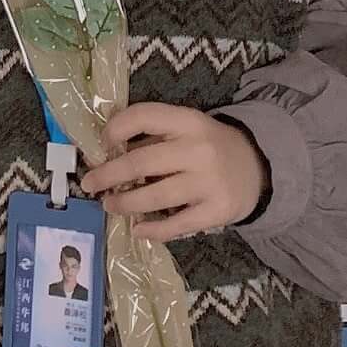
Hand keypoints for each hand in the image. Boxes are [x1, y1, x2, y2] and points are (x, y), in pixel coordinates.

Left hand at [80, 103, 266, 241]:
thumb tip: (108, 153)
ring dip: (125, 203)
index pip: (144, 116)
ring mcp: (209, 182)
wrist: (257, 167)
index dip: (116, 128)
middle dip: (109, 174)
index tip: (101, 144)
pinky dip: (154, 229)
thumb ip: (153, 137)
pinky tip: (137, 229)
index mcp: (188, 121)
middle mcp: (198, 149)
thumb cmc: (209, 146)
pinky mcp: (217, 211)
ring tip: (109, 205)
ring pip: (156, 196)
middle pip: (142, 162)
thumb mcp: (186, 129)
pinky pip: (178, 224)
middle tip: (89, 184)